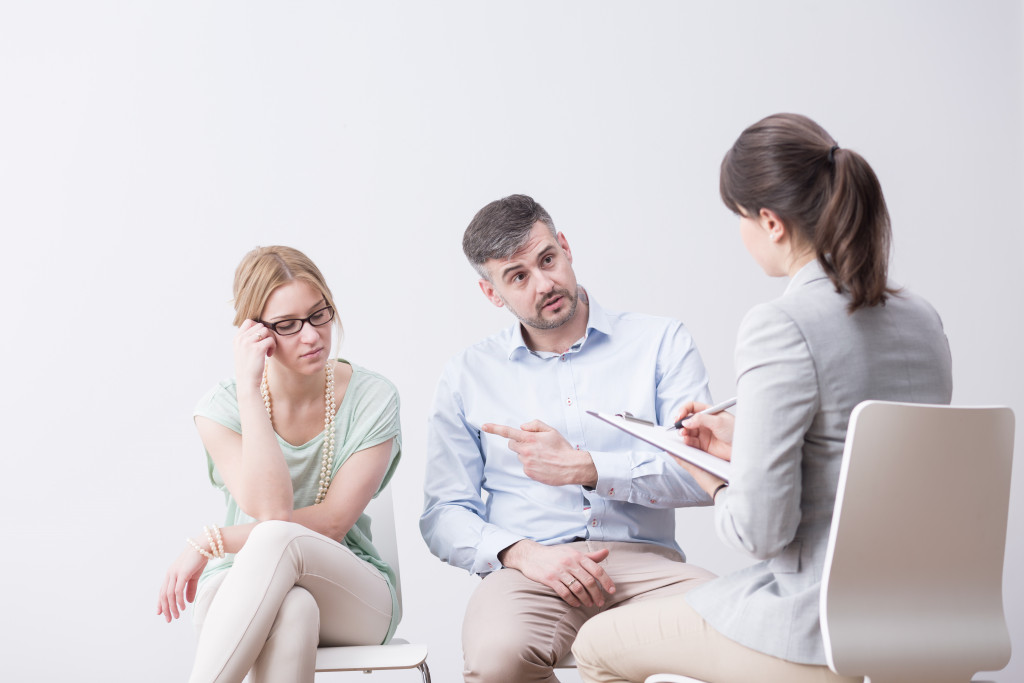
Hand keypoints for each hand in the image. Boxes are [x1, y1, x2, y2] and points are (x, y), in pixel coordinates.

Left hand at [156, 544, 208, 621]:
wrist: (204, 546)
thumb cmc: (199, 559)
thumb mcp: (194, 576)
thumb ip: (190, 588)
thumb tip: (188, 601)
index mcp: (171, 574)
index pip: (163, 591)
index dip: (161, 603)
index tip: (160, 613)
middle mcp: (170, 574)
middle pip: (164, 595)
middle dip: (166, 609)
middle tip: (169, 619)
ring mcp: (175, 573)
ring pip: (169, 595)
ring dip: (172, 607)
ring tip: (177, 615)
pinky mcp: (182, 573)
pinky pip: (178, 590)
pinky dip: (179, 600)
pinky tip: (183, 607)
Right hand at [234, 319, 275, 389]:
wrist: (247, 381)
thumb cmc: (247, 368)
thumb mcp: (242, 351)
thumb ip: (248, 339)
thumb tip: (262, 328)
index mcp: (237, 338)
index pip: (249, 321)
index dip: (258, 327)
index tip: (261, 338)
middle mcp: (241, 339)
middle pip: (260, 325)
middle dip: (266, 334)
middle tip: (266, 345)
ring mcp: (249, 343)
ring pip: (266, 331)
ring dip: (270, 339)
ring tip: (268, 350)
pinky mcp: (258, 349)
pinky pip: (271, 340)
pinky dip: (273, 347)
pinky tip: (269, 355)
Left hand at [482, 420, 596, 486]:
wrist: (571, 467)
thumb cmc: (562, 448)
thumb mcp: (551, 430)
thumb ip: (535, 425)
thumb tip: (522, 427)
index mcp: (530, 438)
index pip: (508, 432)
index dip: (495, 428)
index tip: (484, 426)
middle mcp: (526, 450)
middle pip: (512, 445)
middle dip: (519, 443)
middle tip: (534, 445)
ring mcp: (526, 462)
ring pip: (519, 455)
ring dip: (527, 454)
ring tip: (542, 456)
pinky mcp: (529, 472)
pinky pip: (525, 466)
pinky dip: (531, 464)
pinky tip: (542, 464)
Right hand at [500, 539, 614, 607]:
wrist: (531, 555)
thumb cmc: (555, 555)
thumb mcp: (572, 552)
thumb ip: (589, 556)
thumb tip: (606, 552)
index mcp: (577, 556)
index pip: (596, 569)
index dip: (606, 581)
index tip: (612, 591)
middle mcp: (570, 562)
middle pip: (589, 581)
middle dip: (597, 594)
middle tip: (600, 602)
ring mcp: (559, 571)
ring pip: (578, 589)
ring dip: (586, 599)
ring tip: (590, 604)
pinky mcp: (550, 579)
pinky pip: (564, 593)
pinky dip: (572, 600)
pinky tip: (576, 604)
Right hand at [674, 401, 734, 461]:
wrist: (743, 448)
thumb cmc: (736, 431)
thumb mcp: (718, 421)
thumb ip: (701, 419)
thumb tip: (686, 421)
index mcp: (708, 412)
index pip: (692, 407)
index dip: (683, 410)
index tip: (679, 416)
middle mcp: (704, 422)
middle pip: (687, 420)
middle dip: (681, 423)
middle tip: (678, 427)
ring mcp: (703, 434)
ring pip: (687, 431)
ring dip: (683, 432)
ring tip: (683, 434)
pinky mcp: (703, 445)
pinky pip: (691, 442)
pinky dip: (687, 442)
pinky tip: (687, 441)